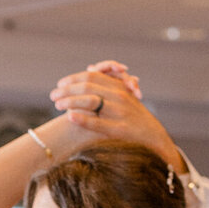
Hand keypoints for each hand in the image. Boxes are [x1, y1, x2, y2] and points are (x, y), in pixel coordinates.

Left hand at [49, 64, 183, 170]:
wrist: (155, 138)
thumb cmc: (135, 118)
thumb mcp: (124, 97)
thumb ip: (107, 86)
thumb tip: (89, 69)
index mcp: (119, 87)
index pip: (92, 77)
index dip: (73, 79)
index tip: (60, 84)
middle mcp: (119, 96)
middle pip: (88, 87)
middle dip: (67, 90)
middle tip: (53, 96)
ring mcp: (120, 112)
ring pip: (91, 101)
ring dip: (71, 101)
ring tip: (58, 106)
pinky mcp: (120, 129)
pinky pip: (98, 122)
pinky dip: (83, 119)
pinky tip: (70, 117)